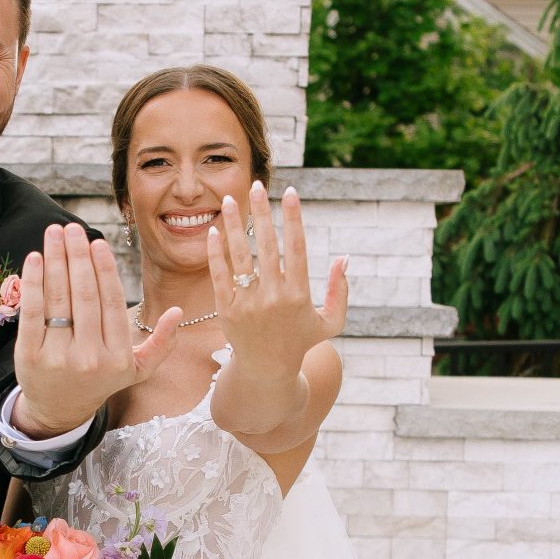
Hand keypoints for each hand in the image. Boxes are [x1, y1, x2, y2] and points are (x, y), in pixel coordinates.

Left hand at [11, 224, 182, 438]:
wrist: (60, 411)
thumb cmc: (100, 381)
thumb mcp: (136, 369)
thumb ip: (161, 344)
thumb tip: (177, 312)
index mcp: (118, 357)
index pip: (112, 303)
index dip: (104, 269)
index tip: (97, 242)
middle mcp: (90, 358)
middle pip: (84, 296)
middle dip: (77, 257)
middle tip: (72, 229)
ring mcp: (58, 358)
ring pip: (58, 300)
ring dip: (55, 260)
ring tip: (54, 234)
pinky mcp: (30, 357)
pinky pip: (31, 314)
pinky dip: (32, 283)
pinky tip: (35, 258)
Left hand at [207, 182, 347, 438]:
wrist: (267, 372)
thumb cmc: (300, 342)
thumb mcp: (330, 323)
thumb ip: (340, 291)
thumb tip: (344, 259)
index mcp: (299, 295)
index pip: (297, 247)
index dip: (294, 218)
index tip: (292, 193)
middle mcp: (273, 296)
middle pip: (266, 245)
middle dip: (262, 212)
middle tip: (256, 186)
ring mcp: (248, 303)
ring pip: (240, 255)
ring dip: (235, 225)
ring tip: (231, 199)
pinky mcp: (227, 310)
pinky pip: (219, 275)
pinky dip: (216, 252)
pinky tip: (215, 230)